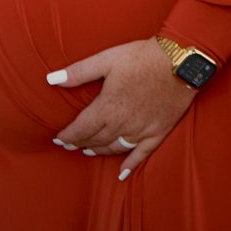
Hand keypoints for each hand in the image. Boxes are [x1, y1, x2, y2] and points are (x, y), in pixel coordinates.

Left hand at [45, 40, 197, 178]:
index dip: (67, 135)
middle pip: (96, 140)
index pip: (81, 128)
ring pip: (114, 148)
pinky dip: (130, 164)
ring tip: (88, 152)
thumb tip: (51, 79)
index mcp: (107, 107)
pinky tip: (122, 173)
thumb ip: (78, 72)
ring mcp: (141, 131)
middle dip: (80, 143)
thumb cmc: (142, 57)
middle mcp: (122, 124)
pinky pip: (141, 154)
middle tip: (69, 145)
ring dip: (99, 151)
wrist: (179, 62)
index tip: (58, 138)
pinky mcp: (157, 132)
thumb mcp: (106, 59)